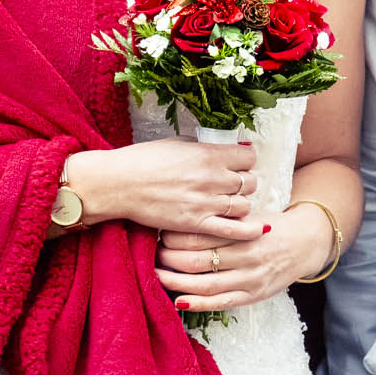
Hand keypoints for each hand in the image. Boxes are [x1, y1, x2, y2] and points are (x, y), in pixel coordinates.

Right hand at [66, 138, 264, 243]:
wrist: (118, 184)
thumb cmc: (142, 161)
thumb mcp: (176, 144)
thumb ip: (202, 148)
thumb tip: (221, 150)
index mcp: (208, 154)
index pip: (249, 157)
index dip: (245, 160)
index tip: (239, 163)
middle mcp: (212, 178)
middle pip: (250, 182)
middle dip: (245, 182)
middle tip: (233, 184)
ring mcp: (206, 203)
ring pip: (245, 205)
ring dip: (240, 203)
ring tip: (229, 203)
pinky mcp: (197, 224)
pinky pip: (234, 230)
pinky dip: (249, 230)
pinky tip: (257, 228)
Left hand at [152, 203, 332, 314]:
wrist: (304, 243)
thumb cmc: (268, 226)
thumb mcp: (248, 213)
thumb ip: (221, 216)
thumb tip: (182, 214)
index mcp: (242, 230)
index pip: (199, 234)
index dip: (174, 236)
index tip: (159, 232)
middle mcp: (246, 254)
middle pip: (197, 260)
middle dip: (169, 259)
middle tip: (152, 254)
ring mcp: (249, 278)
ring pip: (204, 284)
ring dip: (176, 282)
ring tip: (156, 276)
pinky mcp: (253, 295)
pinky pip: (220, 303)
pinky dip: (197, 303)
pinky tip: (178, 300)